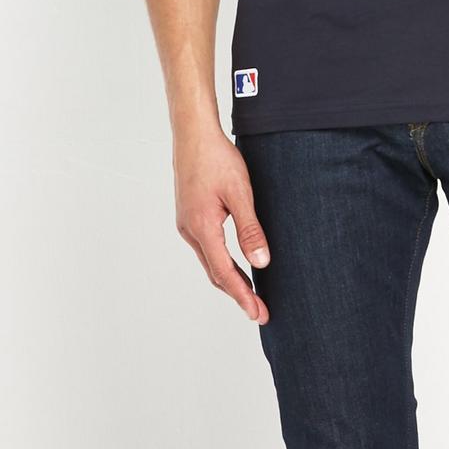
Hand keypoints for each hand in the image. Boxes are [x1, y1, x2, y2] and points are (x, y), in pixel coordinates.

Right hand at [173, 123, 271, 322]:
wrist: (193, 134)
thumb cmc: (217, 158)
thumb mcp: (240, 193)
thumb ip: (249, 229)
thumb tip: (261, 262)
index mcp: (202, 228)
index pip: (225, 273)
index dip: (243, 295)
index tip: (258, 313)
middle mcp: (190, 231)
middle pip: (215, 272)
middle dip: (238, 293)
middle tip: (259, 311)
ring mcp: (187, 224)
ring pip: (210, 261)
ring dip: (230, 279)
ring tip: (251, 293)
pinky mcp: (190, 216)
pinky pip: (207, 248)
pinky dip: (222, 262)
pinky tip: (235, 263)